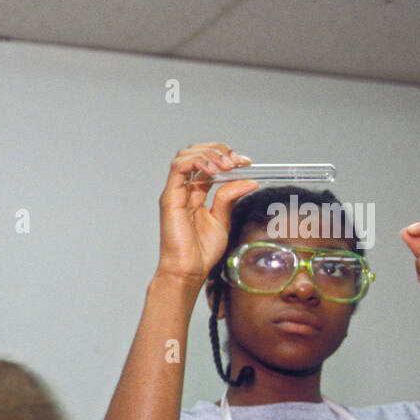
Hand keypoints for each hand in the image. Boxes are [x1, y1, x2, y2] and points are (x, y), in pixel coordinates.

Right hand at [157, 143, 258, 285]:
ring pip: (186, 154)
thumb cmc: (201, 251)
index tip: (245, 163)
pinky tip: (214, 171)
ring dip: (209, 153)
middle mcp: (184, 189)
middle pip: (195, 153)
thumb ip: (230, 197)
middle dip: (218, 150)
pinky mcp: (170, 197)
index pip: (208, 163)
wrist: (188, 270)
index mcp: (195, 193)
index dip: (226, 157)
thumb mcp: (223, 219)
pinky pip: (179, 167)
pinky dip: (198, 161)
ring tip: (226, 165)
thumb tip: (249, 180)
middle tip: (236, 161)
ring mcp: (175, 192)